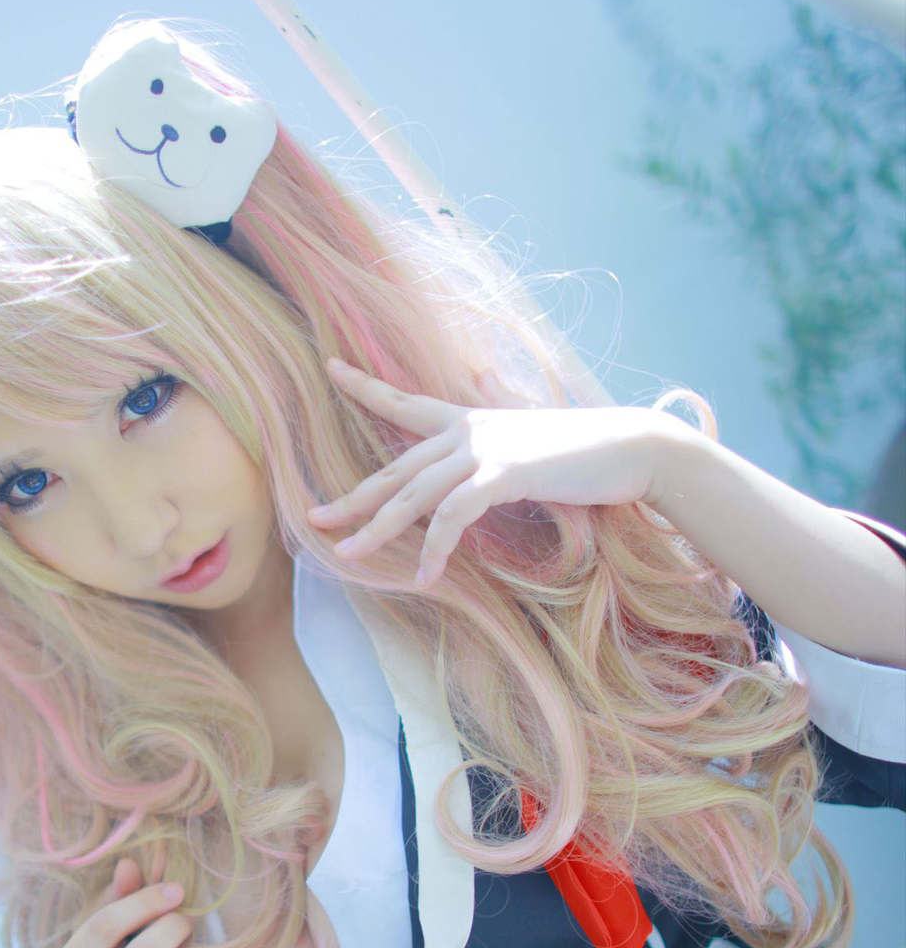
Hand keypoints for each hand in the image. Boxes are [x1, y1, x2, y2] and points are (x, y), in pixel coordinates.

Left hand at [307, 357, 669, 585]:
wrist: (633, 448)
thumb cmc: (586, 453)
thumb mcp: (530, 443)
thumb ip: (497, 442)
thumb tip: (481, 433)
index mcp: (470, 420)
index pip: (406, 402)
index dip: (366, 387)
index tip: (331, 370)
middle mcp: (469, 430)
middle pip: (396, 468)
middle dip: (353, 497)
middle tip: (314, 519)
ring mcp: (485, 449)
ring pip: (414, 494)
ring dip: (378, 529)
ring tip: (348, 557)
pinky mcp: (505, 473)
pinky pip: (455, 516)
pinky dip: (437, 547)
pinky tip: (425, 577)